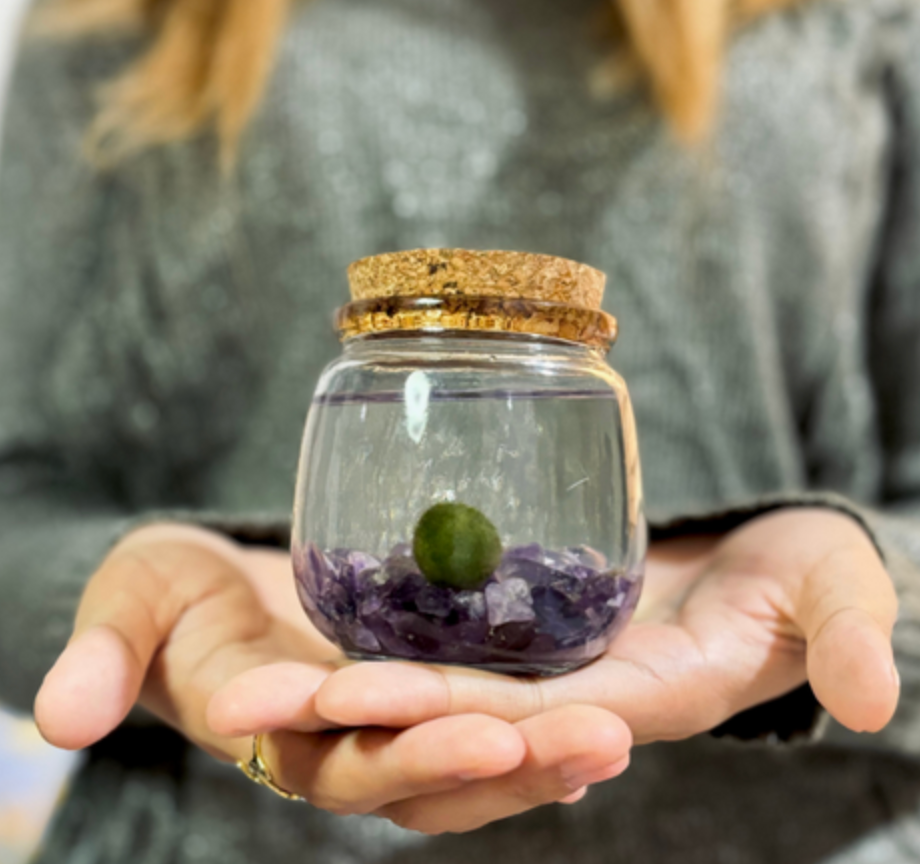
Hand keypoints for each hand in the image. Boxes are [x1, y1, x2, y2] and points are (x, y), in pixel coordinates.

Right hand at [35, 523, 631, 833]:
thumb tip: (61, 715)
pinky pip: (480, 729)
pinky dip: (535, 740)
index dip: (369, 737)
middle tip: (585, 738)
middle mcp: (333, 742)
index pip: (314, 744)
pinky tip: (602, 730)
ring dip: (534, 757)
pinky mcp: (421, 695)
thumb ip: (108, 648)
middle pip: (409, 768)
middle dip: (484, 758)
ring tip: (611, 737)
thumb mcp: (136, 594)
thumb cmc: (175, 593)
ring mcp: (381, 725)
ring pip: (456, 762)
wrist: (221, 594)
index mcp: (266, 724)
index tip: (447, 723)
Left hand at [253, 508, 899, 744]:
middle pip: (447, 715)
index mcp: (629, 703)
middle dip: (357, 715)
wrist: (754, 558)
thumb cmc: (794, 572)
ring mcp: (530, 663)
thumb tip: (877, 694)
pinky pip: (430, 640)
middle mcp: (563, 698)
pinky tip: (300, 624)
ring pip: (422, 688)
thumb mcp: (827, 584)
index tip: (362, 699)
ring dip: (334, 691)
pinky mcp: (512, 621)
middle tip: (254, 703)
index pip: (526, 723)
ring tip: (244, 690)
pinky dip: (368, 640)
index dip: (450, 718)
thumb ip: (843, 629)